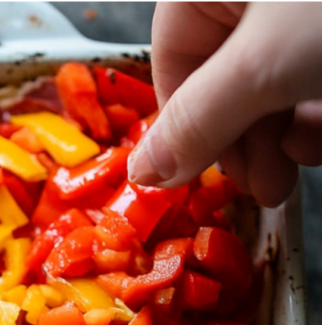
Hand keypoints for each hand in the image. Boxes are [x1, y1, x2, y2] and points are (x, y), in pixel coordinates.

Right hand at [128, 2, 321, 205]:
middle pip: (223, 78)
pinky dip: (317, 109)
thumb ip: (198, 122)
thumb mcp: (263, 65)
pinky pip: (309, 69)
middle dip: (247, 141)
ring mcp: (294, 4)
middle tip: (265, 185)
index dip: (186, 127)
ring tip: (303, 158)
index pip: (171, 60)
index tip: (206, 175)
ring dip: (284, 135)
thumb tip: (142, 171)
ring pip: (272, 80)